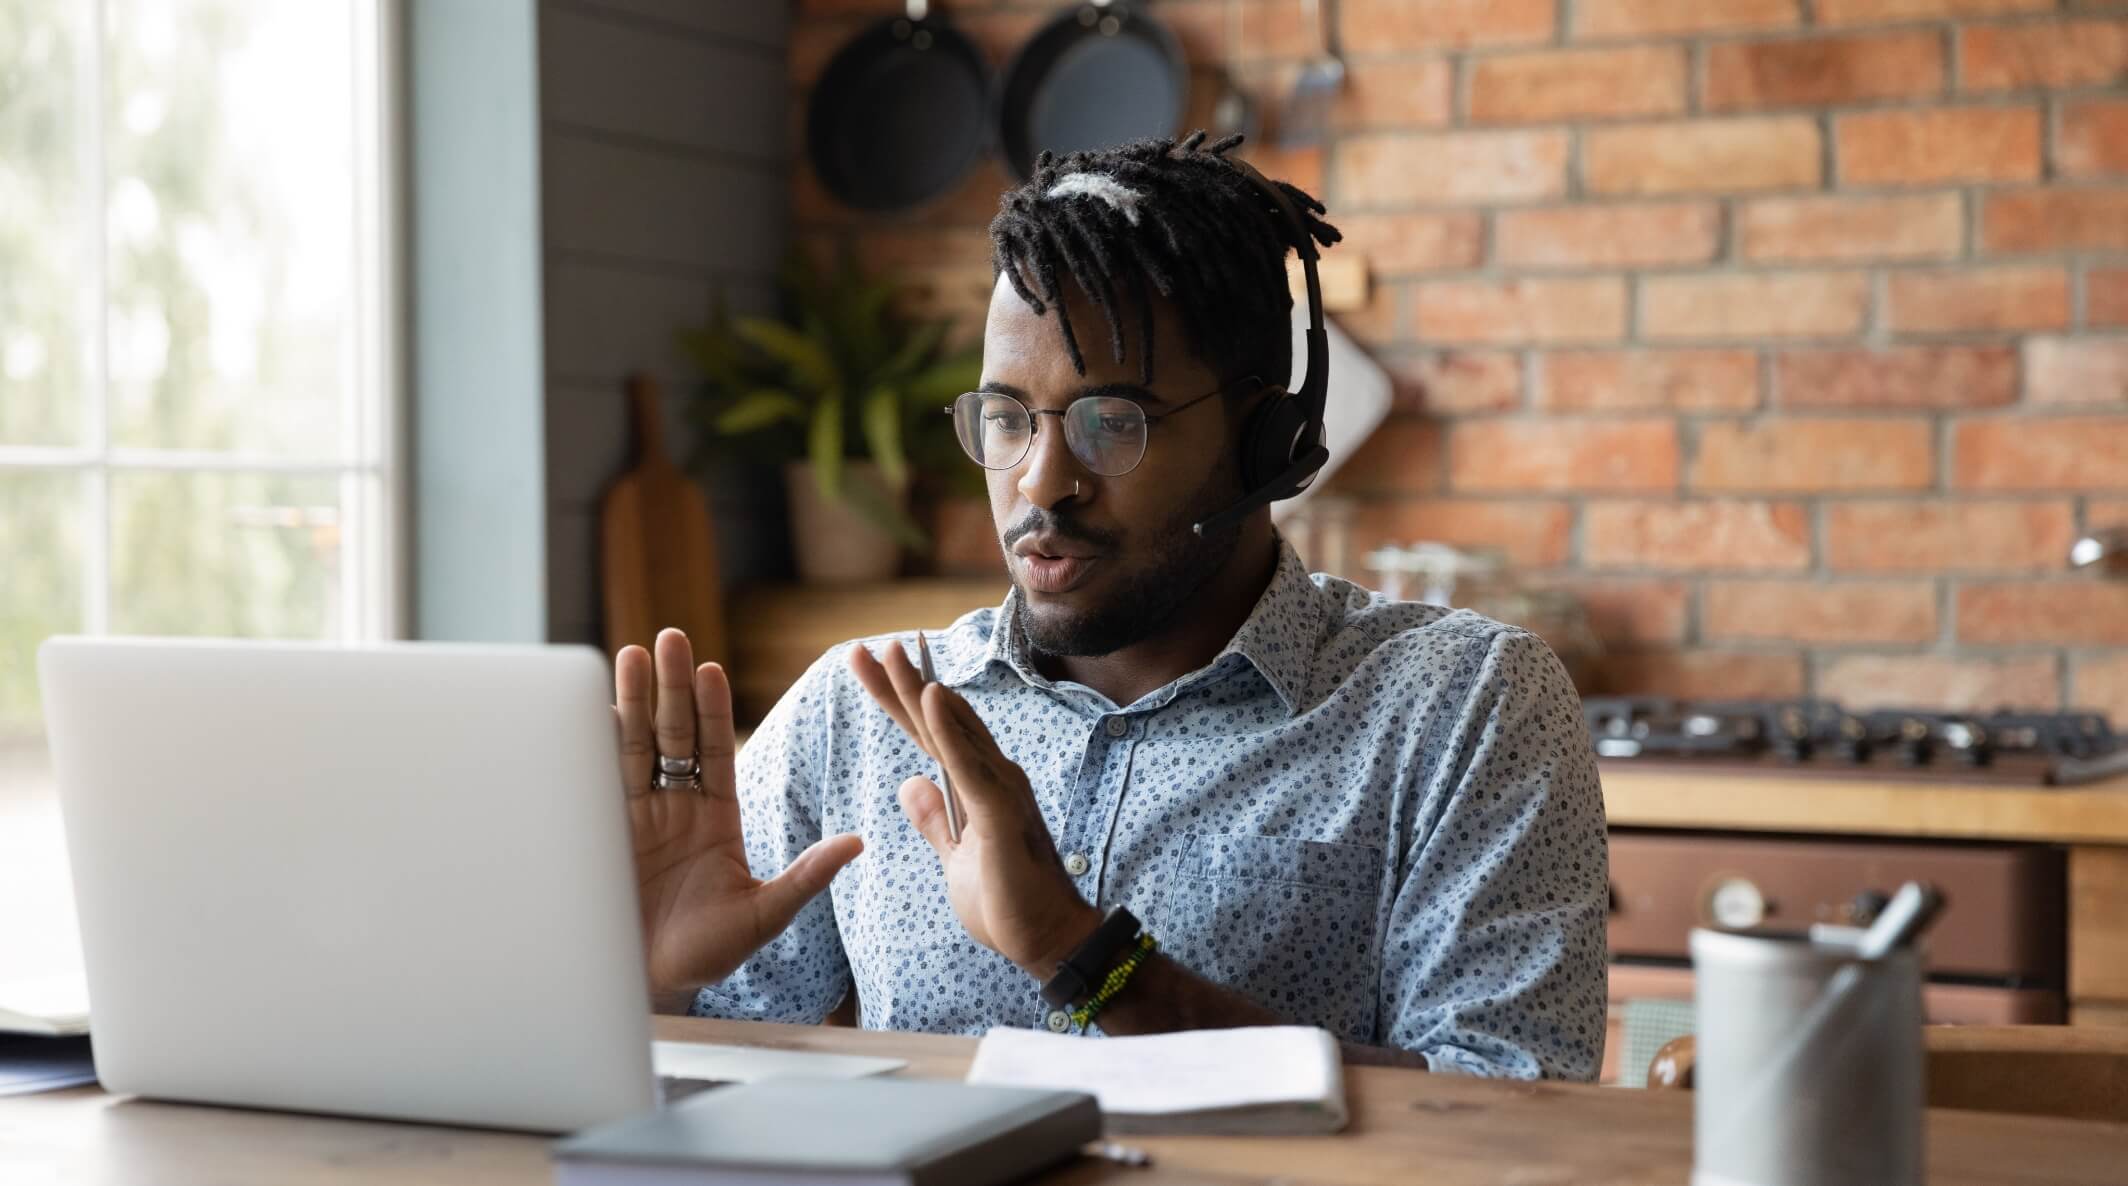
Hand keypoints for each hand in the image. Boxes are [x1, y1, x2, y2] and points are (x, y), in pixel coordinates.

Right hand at [619, 629, 862, 995]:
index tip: (710, 670)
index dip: (712, 710)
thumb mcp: (763, 915)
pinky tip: (590, 705)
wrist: (644, 986)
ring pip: (635, 744)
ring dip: (634, 699)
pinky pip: (598, 776)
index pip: (716, 750)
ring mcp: (636, 815)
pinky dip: (593, 741)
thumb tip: (858, 842)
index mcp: (716, 817)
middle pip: (674, 734)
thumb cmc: (705, 956)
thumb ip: (805, 876)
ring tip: (633, 653)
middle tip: (671, 638)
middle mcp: (675, 807)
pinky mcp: (600, 828)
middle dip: (671, 688)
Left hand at [850, 643, 1099, 978]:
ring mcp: (999, 790)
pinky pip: (969, 764)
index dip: (896, 700)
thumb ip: (935, 819)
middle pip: (937, 721)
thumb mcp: (955, 858)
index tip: (866, 668)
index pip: (929, 734)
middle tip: (867, 648)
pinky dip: (950, 729)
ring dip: (920, 689)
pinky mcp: (1001, 813)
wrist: (1046, 941)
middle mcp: (992, 776)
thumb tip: (911, 783)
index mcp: (976, 786)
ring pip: (952, 731)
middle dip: (899, 683)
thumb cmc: (1007, 903)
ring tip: (892, 653)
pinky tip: (930, 696)